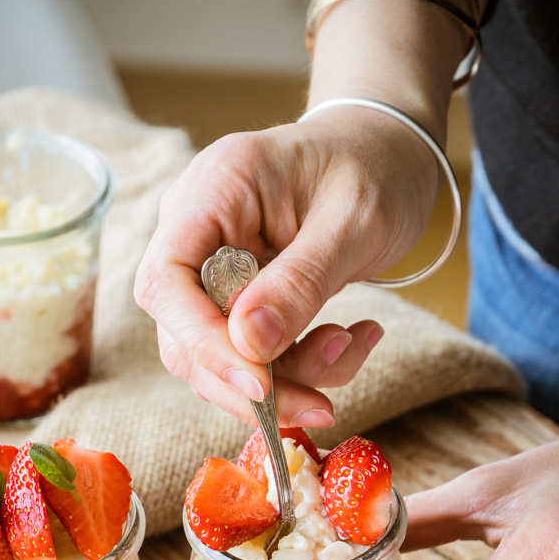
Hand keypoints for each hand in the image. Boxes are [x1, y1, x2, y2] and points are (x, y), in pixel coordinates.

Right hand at [134, 109, 438, 423]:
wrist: (392, 154)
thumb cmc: (375, 167)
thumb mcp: (353, 220)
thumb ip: (300, 281)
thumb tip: (248, 345)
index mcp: (213, 191)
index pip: (166, 282)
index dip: (203, 342)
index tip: (262, 385)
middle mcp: (199, 234)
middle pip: (185, 336)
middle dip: (252, 383)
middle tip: (320, 405)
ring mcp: (216, 271)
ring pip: (222, 360)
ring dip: (289, 381)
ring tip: (352, 346)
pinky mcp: (241, 302)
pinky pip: (256, 358)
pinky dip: (305, 368)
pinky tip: (354, 340)